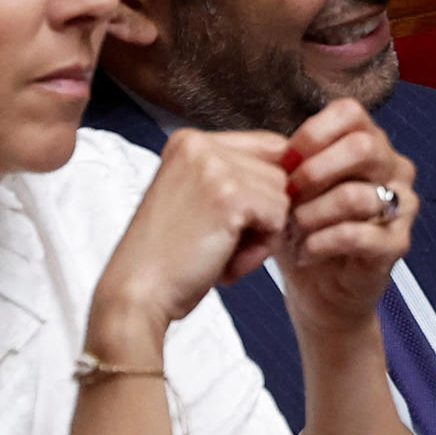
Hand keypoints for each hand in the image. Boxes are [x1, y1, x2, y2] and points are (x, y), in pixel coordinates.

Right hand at [92, 127, 291, 347]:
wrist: (138, 294)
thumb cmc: (170, 258)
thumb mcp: (198, 200)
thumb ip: (235, 177)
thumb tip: (297, 169)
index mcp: (189, 140)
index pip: (268, 147)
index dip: (268, 189)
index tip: (241, 222)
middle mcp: (200, 143)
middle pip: (279, 173)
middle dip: (263, 215)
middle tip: (221, 243)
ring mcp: (214, 166)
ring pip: (282, 196)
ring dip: (262, 235)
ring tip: (219, 252)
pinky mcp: (230, 195)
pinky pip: (278, 219)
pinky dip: (260, 249)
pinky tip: (224, 261)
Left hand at [274, 98, 418, 334]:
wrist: (318, 288)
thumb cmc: (303, 228)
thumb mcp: (290, 186)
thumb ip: (289, 160)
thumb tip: (276, 148)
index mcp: (371, 143)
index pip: (351, 113)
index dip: (312, 134)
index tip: (285, 163)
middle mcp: (395, 169)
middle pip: (364, 147)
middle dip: (315, 172)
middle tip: (288, 196)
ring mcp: (402, 207)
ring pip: (357, 195)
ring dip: (312, 214)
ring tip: (294, 230)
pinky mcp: (397, 244)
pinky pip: (357, 235)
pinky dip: (321, 243)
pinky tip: (306, 252)